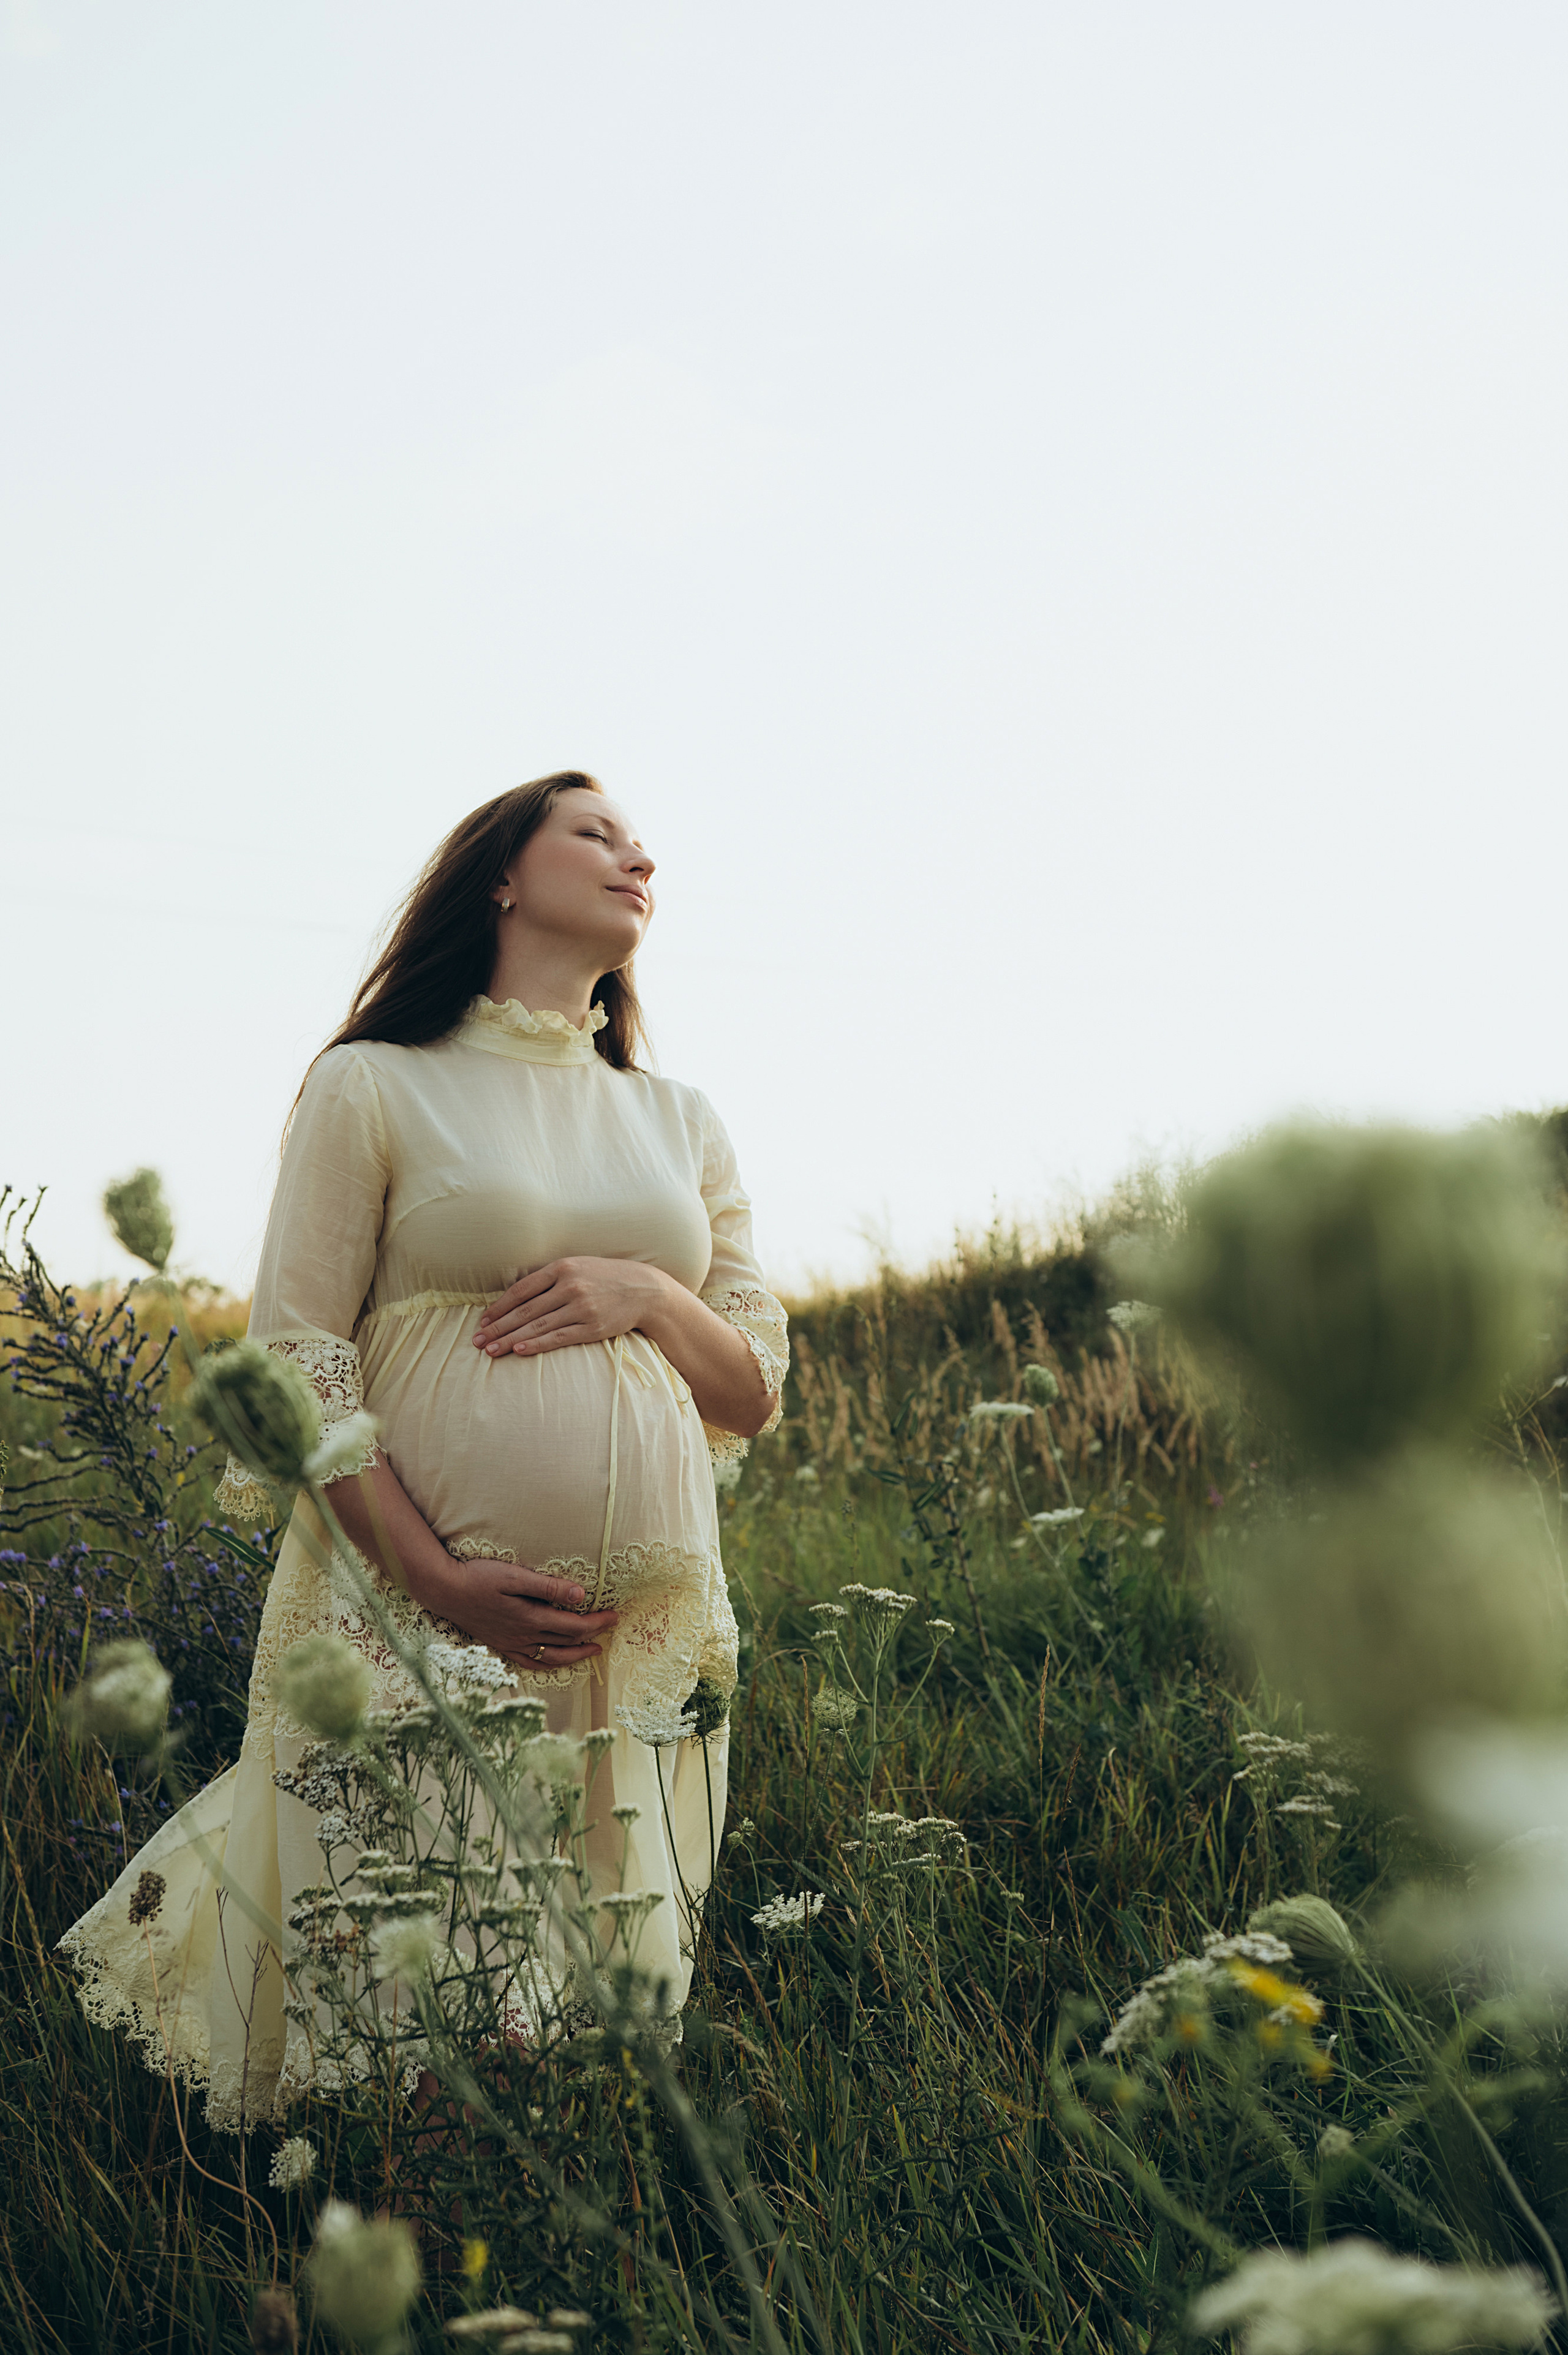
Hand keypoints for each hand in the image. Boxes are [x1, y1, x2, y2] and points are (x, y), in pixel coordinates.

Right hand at [419, 1554, 618, 1669]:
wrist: (444, 1591)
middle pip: (566, 1642)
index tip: (615, 1614)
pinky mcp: (500, 1645)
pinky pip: (529, 1662)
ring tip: (592, 1650)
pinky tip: (554, 1660)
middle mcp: (523, 1637)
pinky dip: (547, 1663)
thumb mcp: (515, 1576)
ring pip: (551, 1658)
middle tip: (611, 1627)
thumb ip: (548, 1587)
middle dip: (592, 1636)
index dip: (598, 1623)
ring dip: (575, 1655)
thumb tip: (580, 1596)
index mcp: (530, 1619)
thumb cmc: (479, 1577)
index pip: (574, 1626)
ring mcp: (511, 1644)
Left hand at [473, 1256, 675, 1357]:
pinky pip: (558, 1337)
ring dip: (510, 1339)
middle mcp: (570, 1286)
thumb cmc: (605, 1277)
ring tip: (490, 1351)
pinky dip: (537, 1345)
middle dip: (497, 1327)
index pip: (521, 1290)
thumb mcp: (577, 1266)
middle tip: (477, 1341)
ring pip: (537, 1326)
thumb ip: (548, 1278)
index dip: (498, 1307)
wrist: (645, 1289)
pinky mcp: (592, 1326)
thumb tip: (515, 1295)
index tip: (482, 1321)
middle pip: (524, 1311)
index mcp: (562, 1267)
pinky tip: (519, 1351)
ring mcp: (581, 1307)